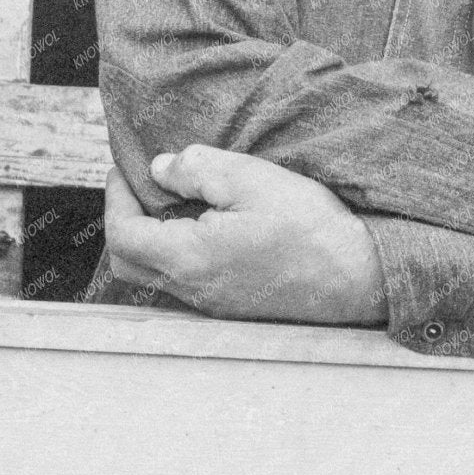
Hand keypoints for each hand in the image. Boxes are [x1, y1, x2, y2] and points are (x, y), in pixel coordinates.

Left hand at [102, 146, 388, 326]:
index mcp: (190, 258)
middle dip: (123, 220)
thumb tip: (159, 169)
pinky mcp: (233, 306)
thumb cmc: (308, 225)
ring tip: (171, 200)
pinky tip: (205, 225)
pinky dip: (176, 252)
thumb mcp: (250, 178)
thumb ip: (196, 169)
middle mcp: (194, 290)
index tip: (123, 168)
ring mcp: (213, 304)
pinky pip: (185, 283)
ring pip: (156, 276)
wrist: (358, 275)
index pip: (122, 234)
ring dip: (150, 238)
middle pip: (128, 263)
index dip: (115, 198)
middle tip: (136, 185)